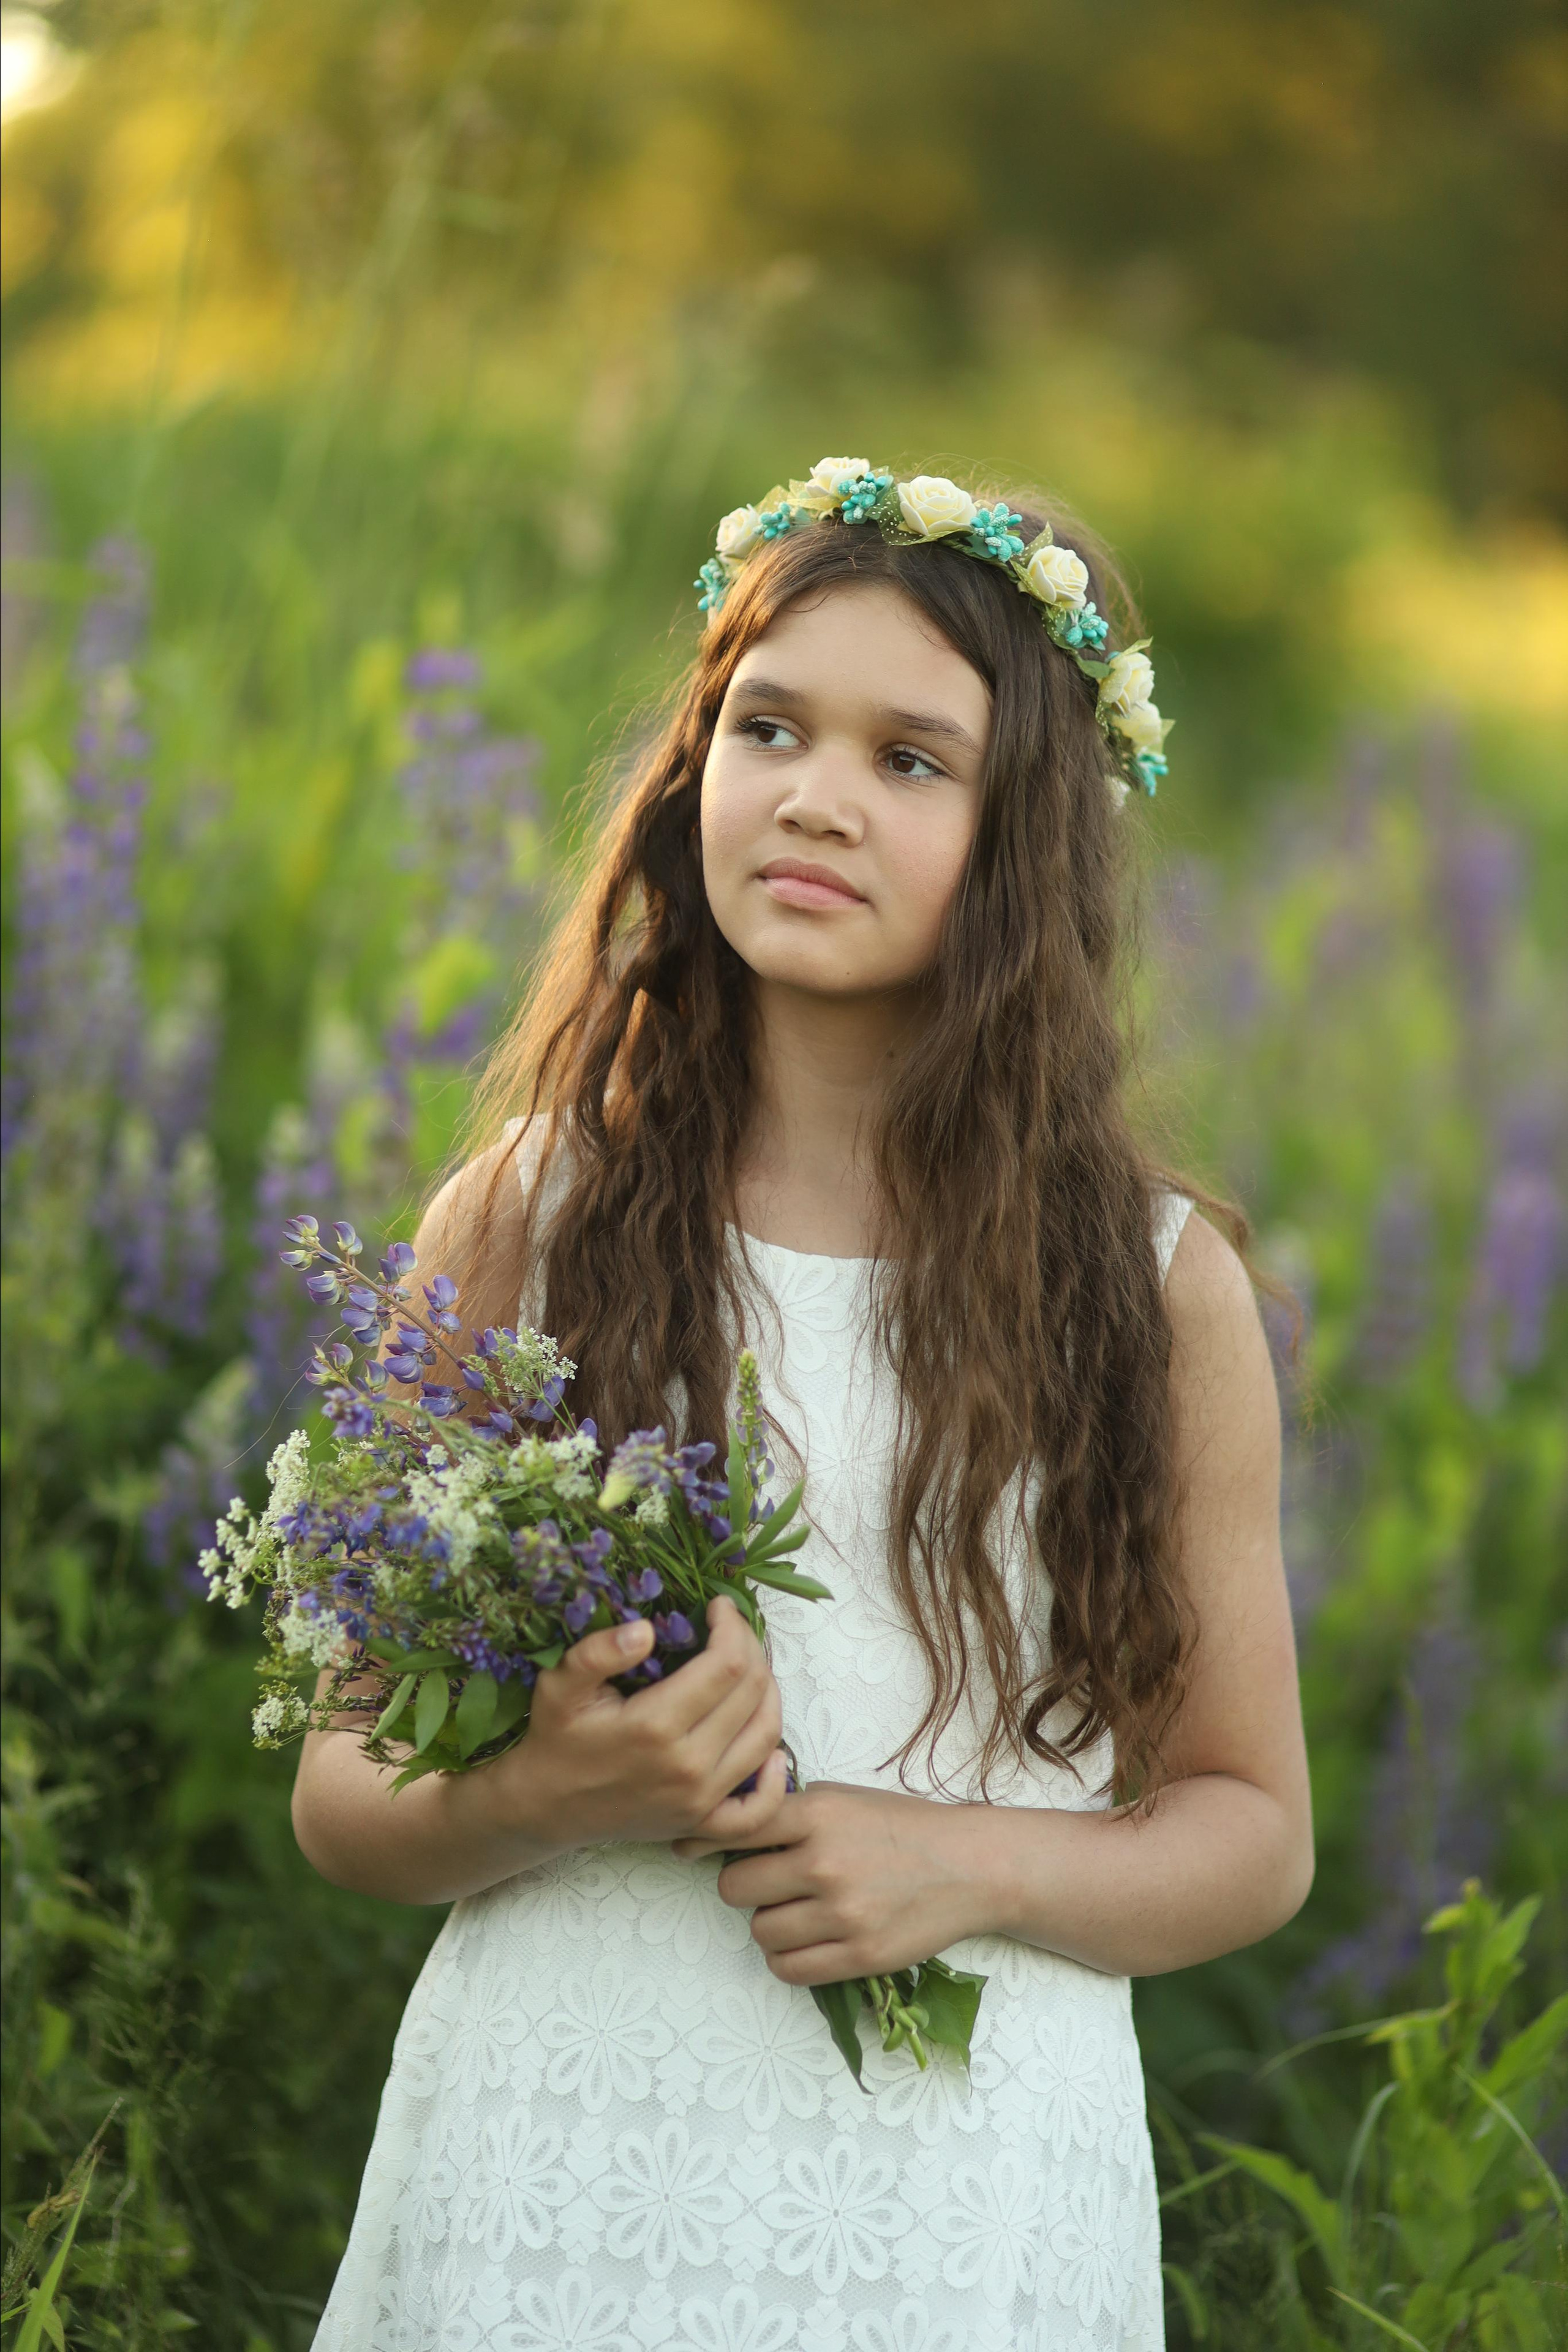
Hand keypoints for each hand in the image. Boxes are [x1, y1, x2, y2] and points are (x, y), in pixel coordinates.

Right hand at [477, 1595, 790, 1852]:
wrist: (546, 1806)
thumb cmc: (556, 1739)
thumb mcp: (560, 1685)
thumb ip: (598, 1652)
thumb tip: (646, 1629)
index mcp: (655, 1726)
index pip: (727, 1665)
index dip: (733, 1626)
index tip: (718, 1606)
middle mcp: (688, 1766)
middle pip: (753, 1693)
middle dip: (750, 1649)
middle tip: (730, 1630)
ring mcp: (700, 1799)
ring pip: (765, 1736)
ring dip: (768, 1693)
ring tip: (746, 1666)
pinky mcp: (701, 1822)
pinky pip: (758, 1808)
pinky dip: (775, 1778)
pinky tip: (771, 1751)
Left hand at [673, 1780, 993, 1985]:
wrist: (969, 1866)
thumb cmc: (898, 1827)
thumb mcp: (842, 1799)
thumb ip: (787, 1811)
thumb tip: (719, 1826)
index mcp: (817, 1815)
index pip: (735, 1827)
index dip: (702, 1838)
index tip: (685, 1848)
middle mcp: (825, 1863)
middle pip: (735, 1888)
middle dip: (745, 1886)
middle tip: (769, 1882)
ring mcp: (842, 1914)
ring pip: (760, 1931)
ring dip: (768, 1923)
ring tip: (797, 1910)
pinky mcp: (859, 1956)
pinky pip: (788, 1969)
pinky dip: (788, 1957)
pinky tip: (807, 1939)